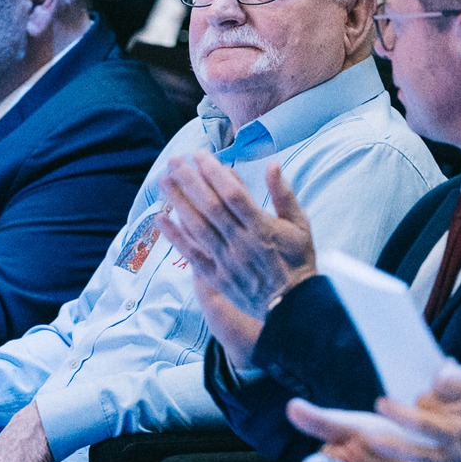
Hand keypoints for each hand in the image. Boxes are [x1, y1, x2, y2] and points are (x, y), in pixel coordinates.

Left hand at [156, 156, 317, 368]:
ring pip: (198, 227)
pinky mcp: (216, 277)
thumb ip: (284, 195)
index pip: (234, 195)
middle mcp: (241, 243)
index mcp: (263, 228)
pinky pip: (192, 254)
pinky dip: (175, 236)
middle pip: (211, 207)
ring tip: (163, 180)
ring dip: (178, 202)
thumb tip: (272, 164)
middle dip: (190, 181)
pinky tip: (160, 218)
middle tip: (174, 161)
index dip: (215, 173)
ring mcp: (226, 261)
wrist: (293, 306)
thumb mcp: (300, 224)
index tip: (201, 155)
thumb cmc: (298, 260)